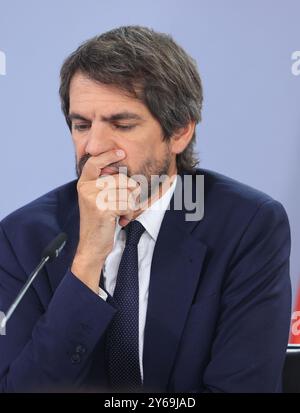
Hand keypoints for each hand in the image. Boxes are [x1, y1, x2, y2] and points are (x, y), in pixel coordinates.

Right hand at [71, 149, 139, 292]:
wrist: (92, 246)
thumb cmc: (99, 222)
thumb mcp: (98, 200)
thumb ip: (106, 185)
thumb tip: (124, 171)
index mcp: (84, 184)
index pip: (95, 162)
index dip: (108, 155)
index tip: (121, 152)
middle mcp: (86, 188)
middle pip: (121, 179)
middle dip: (130, 193)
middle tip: (125, 206)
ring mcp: (93, 197)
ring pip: (127, 192)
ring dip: (130, 206)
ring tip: (120, 214)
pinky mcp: (102, 208)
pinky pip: (127, 204)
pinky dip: (129, 214)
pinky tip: (120, 221)